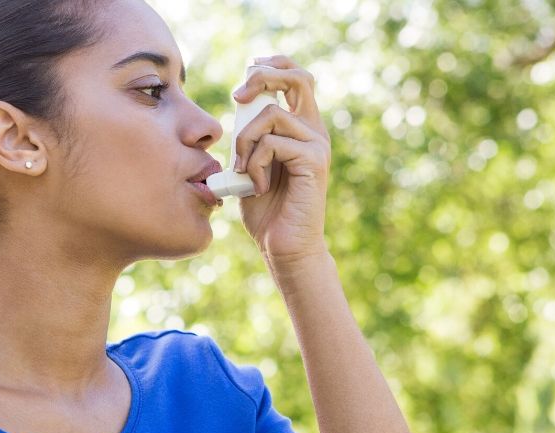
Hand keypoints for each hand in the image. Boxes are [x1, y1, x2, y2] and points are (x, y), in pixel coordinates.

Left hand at [231, 55, 331, 267]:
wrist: (283, 246)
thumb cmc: (265, 208)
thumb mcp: (249, 163)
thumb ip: (249, 136)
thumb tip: (238, 106)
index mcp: (300, 126)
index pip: (295, 77)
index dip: (271, 65)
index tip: (245, 79)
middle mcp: (313, 130)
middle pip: (297, 77)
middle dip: (263, 77)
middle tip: (238, 97)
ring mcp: (316, 145)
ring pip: (271, 115)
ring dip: (245, 140)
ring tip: (243, 170)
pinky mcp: (314, 161)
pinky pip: (273, 143)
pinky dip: (255, 163)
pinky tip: (257, 186)